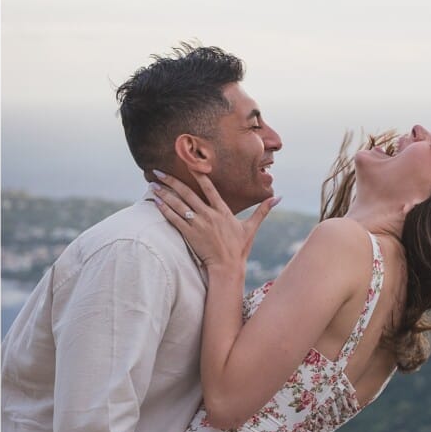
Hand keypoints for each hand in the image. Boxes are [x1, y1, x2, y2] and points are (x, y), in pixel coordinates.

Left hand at [150, 170, 277, 270]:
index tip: (188, 163)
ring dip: (164, 193)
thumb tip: (278, 197)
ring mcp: (198, 224)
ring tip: (152, 184)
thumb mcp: (251, 228)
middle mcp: (209, 215)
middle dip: (171, 181)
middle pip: (187, 193)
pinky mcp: (189, 235)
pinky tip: (155, 201)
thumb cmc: (239, 249)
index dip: (199, 174)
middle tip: (158, 171)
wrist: (227, 268)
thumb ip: (263, 210)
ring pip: (178, 204)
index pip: (210, 188)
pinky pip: (174, 219)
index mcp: (223, 211)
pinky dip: (164, 209)